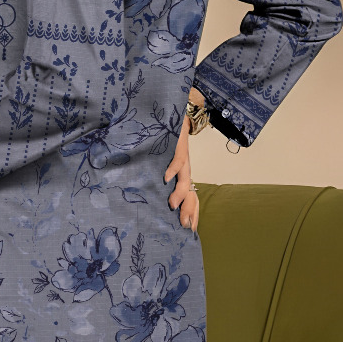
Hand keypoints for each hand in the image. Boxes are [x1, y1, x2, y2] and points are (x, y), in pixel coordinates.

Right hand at [164, 114, 199, 232]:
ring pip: (186, 180)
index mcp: (182, 175)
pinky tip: (166, 178)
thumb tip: (150, 193)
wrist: (179, 111)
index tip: (190, 230)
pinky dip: (173, 169)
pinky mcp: (179, 145)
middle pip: (192, 193)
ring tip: (172, 205)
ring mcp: (183, 158)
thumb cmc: (169, 139)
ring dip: (180, 194)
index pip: (191, 197)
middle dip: (189, 210)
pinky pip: (178, 160)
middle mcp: (185, 169)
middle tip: (185, 226)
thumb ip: (161, 175)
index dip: (192, 213)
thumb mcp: (164, 162)